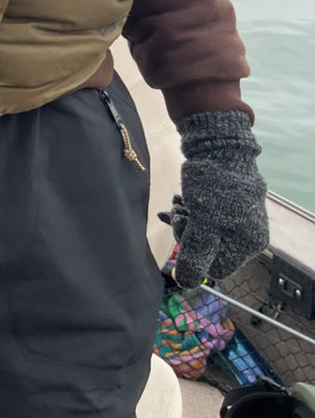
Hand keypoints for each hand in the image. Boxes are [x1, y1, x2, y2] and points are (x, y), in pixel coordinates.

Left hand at [160, 110, 268, 287]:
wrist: (218, 144)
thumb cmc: (214, 187)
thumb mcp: (203, 224)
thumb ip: (195, 254)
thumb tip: (185, 282)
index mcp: (248, 243)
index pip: (216, 268)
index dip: (195, 255)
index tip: (185, 230)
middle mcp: (247, 233)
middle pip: (210, 250)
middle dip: (189, 234)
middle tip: (179, 213)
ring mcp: (238, 216)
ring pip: (205, 231)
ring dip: (187, 220)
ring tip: (177, 203)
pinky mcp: (226, 202)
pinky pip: (206, 217)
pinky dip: (191, 210)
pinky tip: (178, 200)